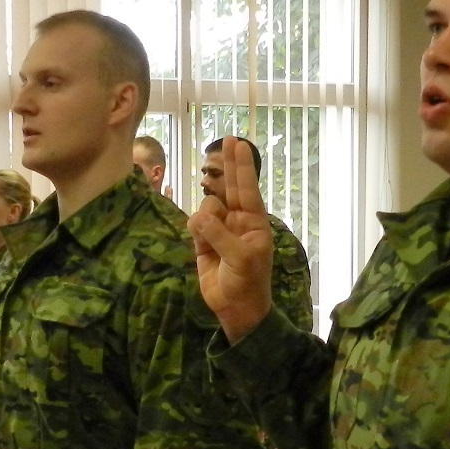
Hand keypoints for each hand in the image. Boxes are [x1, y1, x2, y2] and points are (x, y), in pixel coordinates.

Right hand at [187, 136, 272, 343]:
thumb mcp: (241, 258)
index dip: (242, 166)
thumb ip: (220, 234)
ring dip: (206, 218)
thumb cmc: (248, 282)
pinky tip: (201, 243)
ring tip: (210, 241)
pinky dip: (196, 230)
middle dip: (228, 166)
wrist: (235, 308)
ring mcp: (219, 229)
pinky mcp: (202, 241)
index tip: (238, 143)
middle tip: (228, 139)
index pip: (247, 188)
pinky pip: (195, 224)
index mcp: (254, 222)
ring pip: (207, 207)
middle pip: (230, 186)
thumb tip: (200, 216)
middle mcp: (237, 221)